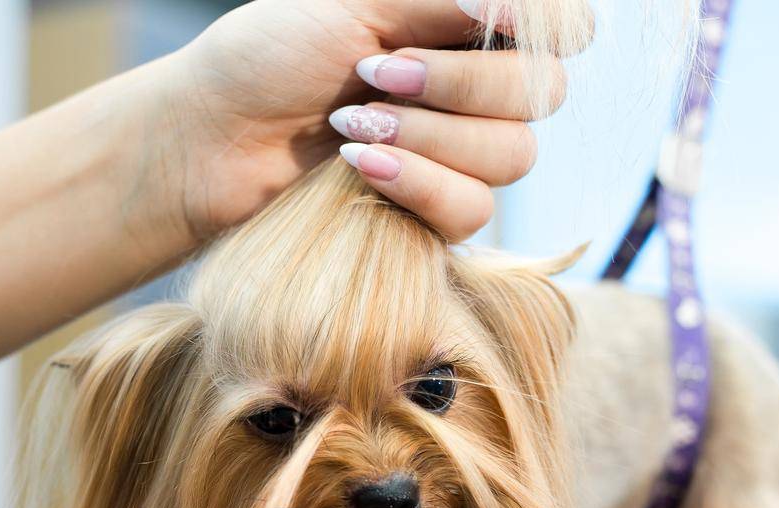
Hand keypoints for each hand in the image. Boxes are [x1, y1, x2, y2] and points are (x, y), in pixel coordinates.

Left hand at [162, 0, 581, 240]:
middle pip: (544, 92)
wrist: (212, 138)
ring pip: (512, 156)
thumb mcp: (353, 1)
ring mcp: (462, 155)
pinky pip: (472, 209)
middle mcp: (479, 89)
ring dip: (430, 136)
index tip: (477, 18)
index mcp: (468, 25)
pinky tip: (356, 167)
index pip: (566, 27)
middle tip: (374, 73)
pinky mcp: (435, 215)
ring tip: (350, 125)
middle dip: (457, 84)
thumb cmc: (270, 55)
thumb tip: (514, 8)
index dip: (542, 26)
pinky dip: (416, 184)